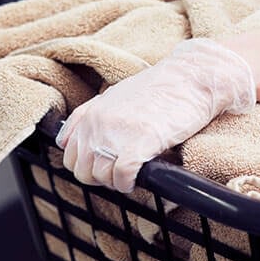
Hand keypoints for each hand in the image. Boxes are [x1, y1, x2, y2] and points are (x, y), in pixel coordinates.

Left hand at [55, 38, 255, 192]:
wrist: (191, 77)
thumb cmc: (159, 87)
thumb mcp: (116, 96)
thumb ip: (90, 116)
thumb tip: (68, 140)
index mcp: (91, 113)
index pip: (69, 154)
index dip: (87, 166)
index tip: (105, 164)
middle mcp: (97, 123)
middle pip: (82, 171)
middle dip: (100, 177)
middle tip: (121, 171)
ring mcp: (116, 134)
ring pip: (100, 177)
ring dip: (116, 181)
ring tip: (133, 172)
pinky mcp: (139, 144)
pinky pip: (122, 177)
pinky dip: (129, 183)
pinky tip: (140, 175)